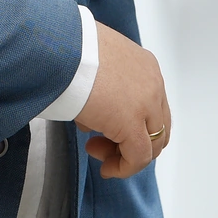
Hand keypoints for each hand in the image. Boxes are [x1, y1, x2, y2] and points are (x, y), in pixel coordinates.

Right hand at [76, 22, 169, 178]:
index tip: (107, 130)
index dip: (134, 125)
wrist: (59, 48)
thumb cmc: (67, 49)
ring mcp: (146, 104)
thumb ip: (103, 87)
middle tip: (101, 145)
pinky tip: (107, 169)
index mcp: (144, 66)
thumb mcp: (94, 64)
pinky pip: (138, 157)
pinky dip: (124, 168)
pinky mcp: (132, 123)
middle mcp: (152, 84)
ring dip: (126, 155)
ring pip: (152, 144)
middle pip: (157, 127)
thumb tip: (92, 115)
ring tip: (97, 151)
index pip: (153, 106)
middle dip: (131, 143)